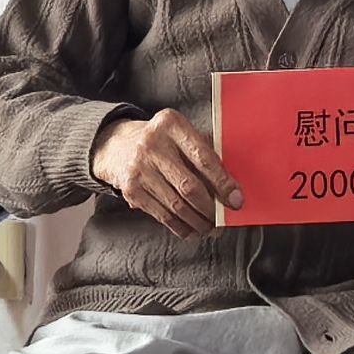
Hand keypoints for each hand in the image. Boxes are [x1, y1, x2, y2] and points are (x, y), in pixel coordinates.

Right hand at [91, 109, 237, 237]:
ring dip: (197, 221)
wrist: (117, 146)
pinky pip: (162, 214)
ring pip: (176, 205)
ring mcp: (139, 167)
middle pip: (189, 186)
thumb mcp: (180, 134)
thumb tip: (231, 188)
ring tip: (210, 227)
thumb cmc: (162, 141)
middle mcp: (152, 144)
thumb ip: (204, 152)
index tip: (236, 200)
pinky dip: (180, 226)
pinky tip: (191, 230)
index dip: (223, 183)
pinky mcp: (131, 189)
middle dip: (210, 207)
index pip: (203, 158)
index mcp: (171, 124)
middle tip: (222, 219)